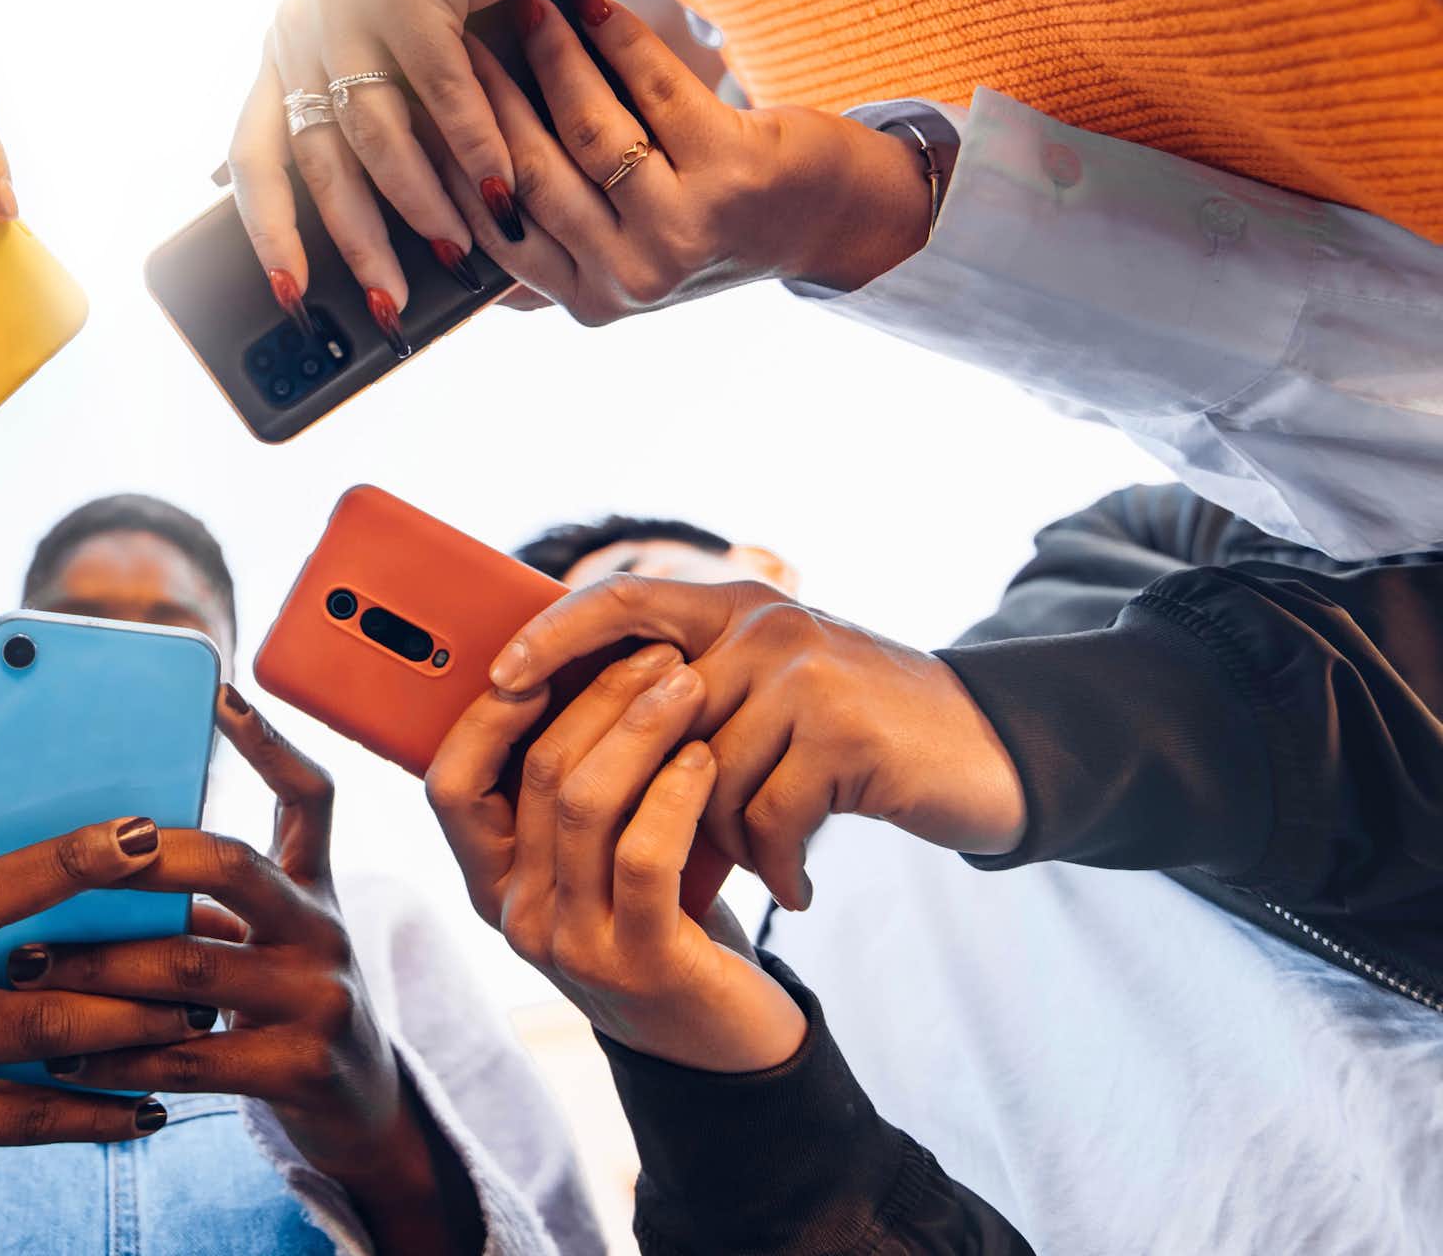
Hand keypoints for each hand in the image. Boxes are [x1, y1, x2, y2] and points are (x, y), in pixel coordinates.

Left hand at [13, 688, 475, 1247]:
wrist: (363, 1111)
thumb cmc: (285, 1010)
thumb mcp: (271, 940)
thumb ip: (210, 900)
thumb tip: (83, 861)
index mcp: (314, 887)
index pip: (310, 795)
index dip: (269, 742)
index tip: (219, 691)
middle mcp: (324, 930)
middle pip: (230, 864)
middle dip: (135, 859)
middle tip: (59, 864)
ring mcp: (320, 999)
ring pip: (189, 967)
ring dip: (95, 967)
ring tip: (24, 967)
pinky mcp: (301, 1070)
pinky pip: (189, 1057)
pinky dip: (116, 1057)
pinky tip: (61, 1059)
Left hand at [229, 0, 542, 333]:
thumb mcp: (386, 65)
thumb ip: (365, 132)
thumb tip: (350, 226)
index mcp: (282, 56)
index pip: (254, 158)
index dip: (268, 231)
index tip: (291, 293)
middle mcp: (298, 32)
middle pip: (320, 161)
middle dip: (358, 242)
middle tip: (390, 299)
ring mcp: (344, 6)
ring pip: (377, 132)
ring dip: (420, 201)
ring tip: (454, 247)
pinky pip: (438, 90)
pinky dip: (472, 145)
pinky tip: (496, 187)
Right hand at [428, 647, 804, 1071]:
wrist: (720, 1038)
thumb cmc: (660, 920)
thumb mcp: (595, 859)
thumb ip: (568, 793)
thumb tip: (568, 664)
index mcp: (490, 881)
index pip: (449, 783)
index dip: (487, 714)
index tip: (544, 654)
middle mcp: (515, 915)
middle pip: (534, 774)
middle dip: (596, 696)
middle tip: (657, 653)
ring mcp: (570, 945)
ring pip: (584, 804)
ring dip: (641, 729)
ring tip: (689, 686)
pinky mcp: (638, 964)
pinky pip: (643, 855)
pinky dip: (674, 792)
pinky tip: (703, 757)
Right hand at [441, 0, 931, 322]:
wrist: (824, 220)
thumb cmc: (705, 225)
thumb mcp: (619, 261)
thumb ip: (544, 259)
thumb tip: (447, 227)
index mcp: (589, 300)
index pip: (497, 224)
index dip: (456, 158)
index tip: (427, 96)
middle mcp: (631, 276)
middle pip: (530, 174)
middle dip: (489, 98)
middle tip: (460, 40)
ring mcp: (682, 230)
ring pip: (588, 130)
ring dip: (551, 58)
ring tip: (528, 8)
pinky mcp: (731, 172)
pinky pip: (653, 89)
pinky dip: (616, 38)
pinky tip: (589, 2)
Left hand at [491, 577, 1025, 909]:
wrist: (984, 753)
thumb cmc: (854, 737)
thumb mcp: (770, 692)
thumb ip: (692, 693)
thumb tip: (572, 733)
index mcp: (734, 605)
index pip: (619, 600)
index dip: (552, 636)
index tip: (500, 683)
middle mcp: (764, 624)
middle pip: (653, 719)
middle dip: (652, 796)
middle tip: (664, 851)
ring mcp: (804, 672)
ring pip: (705, 778)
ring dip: (726, 839)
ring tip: (764, 862)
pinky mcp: (842, 731)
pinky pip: (765, 815)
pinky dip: (777, 864)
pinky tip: (796, 885)